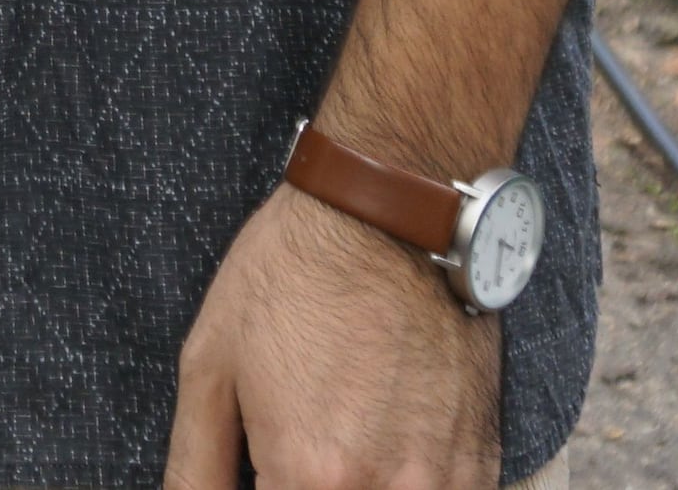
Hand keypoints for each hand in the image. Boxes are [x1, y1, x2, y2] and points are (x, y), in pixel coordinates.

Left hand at [165, 181, 500, 489]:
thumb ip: (196, 466)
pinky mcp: (481, 460)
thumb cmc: (293, 276)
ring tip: (340, 434)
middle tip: (298, 447)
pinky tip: (384, 440)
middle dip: (306, 486)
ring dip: (359, 488)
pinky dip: (408, 486)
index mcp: (311, 474)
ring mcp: (443, 479)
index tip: (262, 471)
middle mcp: (386, 489)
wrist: (390, 216)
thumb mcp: (210, 366)